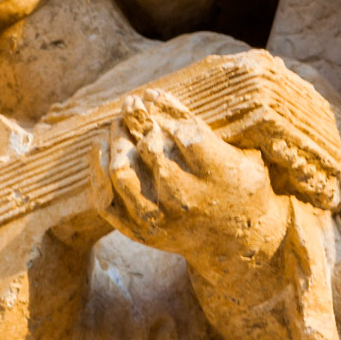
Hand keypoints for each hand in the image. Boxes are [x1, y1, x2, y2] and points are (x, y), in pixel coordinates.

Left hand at [96, 89, 289, 268]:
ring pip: (121, 171)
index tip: (151, 94)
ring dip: (116, 139)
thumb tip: (153, 96)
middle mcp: (185, 198)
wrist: (235, 245)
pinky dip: (98, 168)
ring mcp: (157, 216)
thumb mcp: (242, 156)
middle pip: (149, 149)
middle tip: (131, 102)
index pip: (182, 133)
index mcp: (217, 175)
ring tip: (118, 122)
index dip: (163, 110)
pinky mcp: (137, 230)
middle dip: (136, 119)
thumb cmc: (239, 187)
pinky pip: (104, 198)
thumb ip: (201, 128)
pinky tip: (101, 146)